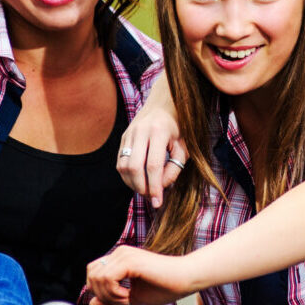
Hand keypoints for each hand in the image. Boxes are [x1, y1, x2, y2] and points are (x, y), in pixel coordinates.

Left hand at [86, 245, 195, 304]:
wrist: (187, 280)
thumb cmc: (166, 287)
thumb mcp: (133, 297)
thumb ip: (112, 300)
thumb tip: (91, 304)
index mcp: (119, 258)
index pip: (92, 273)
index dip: (99, 291)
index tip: (119, 300)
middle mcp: (119, 252)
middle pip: (91, 276)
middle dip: (102, 295)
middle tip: (122, 301)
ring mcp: (124, 255)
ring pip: (97, 278)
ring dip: (109, 295)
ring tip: (127, 299)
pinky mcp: (130, 261)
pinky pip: (108, 279)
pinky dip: (114, 293)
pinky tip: (129, 296)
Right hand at [119, 80, 186, 207]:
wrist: (165, 103)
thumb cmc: (179, 127)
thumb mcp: (184, 146)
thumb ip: (175, 167)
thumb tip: (162, 187)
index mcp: (159, 131)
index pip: (153, 166)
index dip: (155, 187)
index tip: (158, 202)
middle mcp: (140, 131)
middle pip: (135, 167)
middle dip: (141, 187)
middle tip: (151, 197)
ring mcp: (129, 133)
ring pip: (123, 165)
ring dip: (132, 183)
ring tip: (145, 189)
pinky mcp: (123, 137)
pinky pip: (120, 161)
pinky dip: (127, 175)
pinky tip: (138, 180)